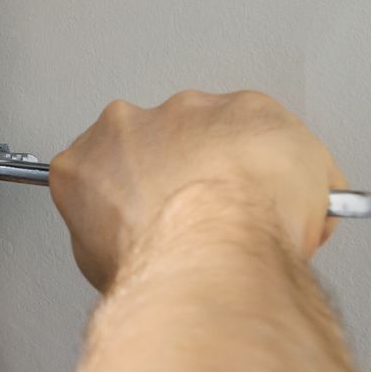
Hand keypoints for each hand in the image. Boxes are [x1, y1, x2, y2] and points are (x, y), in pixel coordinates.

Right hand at [49, 90, 345, 289]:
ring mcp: (186, 111)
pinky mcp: (246, 107)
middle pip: (155, 138)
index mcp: (86, 160)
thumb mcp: (100, 264)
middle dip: (181, 166)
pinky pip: (271, 129)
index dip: (134, 192)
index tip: (154, 210)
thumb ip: (109, 229)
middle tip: (205, 209)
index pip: (104, 165)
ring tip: (250, 207)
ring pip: (213, 127)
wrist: (208, 254)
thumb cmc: (156, 262)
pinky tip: (284, 198)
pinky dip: (282, 158)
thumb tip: (136, 238)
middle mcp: (128, 125)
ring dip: (229, 157)